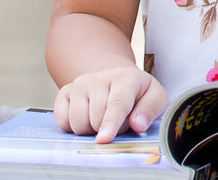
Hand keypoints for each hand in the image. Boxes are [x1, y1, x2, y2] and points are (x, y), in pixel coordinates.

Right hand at [52, 66, 167, 144]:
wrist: (115, 78)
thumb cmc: (137, 92)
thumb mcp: (155, 97)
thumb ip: (151, 110)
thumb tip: (138, 124)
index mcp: (125, 78)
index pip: (117, 103)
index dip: (111, 123)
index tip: (104, 139)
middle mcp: (99, 78)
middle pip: (96, 118)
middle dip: (108, 129)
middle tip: (118, 121)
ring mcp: (80, 84)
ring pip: (78, 122)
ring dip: (90, 130)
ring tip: (102, 118)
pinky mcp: (64, 92)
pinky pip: (62, 122)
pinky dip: (73, 127)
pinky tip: (86, 117)